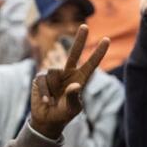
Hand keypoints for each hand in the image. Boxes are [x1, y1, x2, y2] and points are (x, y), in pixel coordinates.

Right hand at [30, 25, 109, 140]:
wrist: (46, 121)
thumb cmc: (62, 114)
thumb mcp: (71, 109)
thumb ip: (73, 98)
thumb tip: (74, 85)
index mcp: (79, 79)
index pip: (90, 65)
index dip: (98, 54)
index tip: (106, 40)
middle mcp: (68, 74)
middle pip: (74, 54)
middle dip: (79, 40)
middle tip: (85, 26)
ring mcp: (54, 75)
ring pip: (54, 72)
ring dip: (53, 88)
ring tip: (53, 100)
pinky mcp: (41, 78)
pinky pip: (43, 80)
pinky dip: (45, 92)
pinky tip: (46, 101)